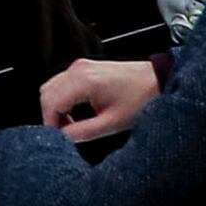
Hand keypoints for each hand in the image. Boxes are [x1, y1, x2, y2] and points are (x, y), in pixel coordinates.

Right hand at [37, 56, 161, 141]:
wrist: (158, 81)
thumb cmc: (141, 99)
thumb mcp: (111, 123)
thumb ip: (82, 132)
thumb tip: (62, 139)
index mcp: (83, 81)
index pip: (51, 103)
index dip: (50, 124)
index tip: (58, 138)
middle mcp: (78, 69)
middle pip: (46, 94)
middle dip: (50, 116)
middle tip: (63, 134)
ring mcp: (81, 66)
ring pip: (52, 87)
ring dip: (55, 107)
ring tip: (70, 125)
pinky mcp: (85, 68)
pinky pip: (62, 83)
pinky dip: (62, 99)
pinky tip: (74, 113)